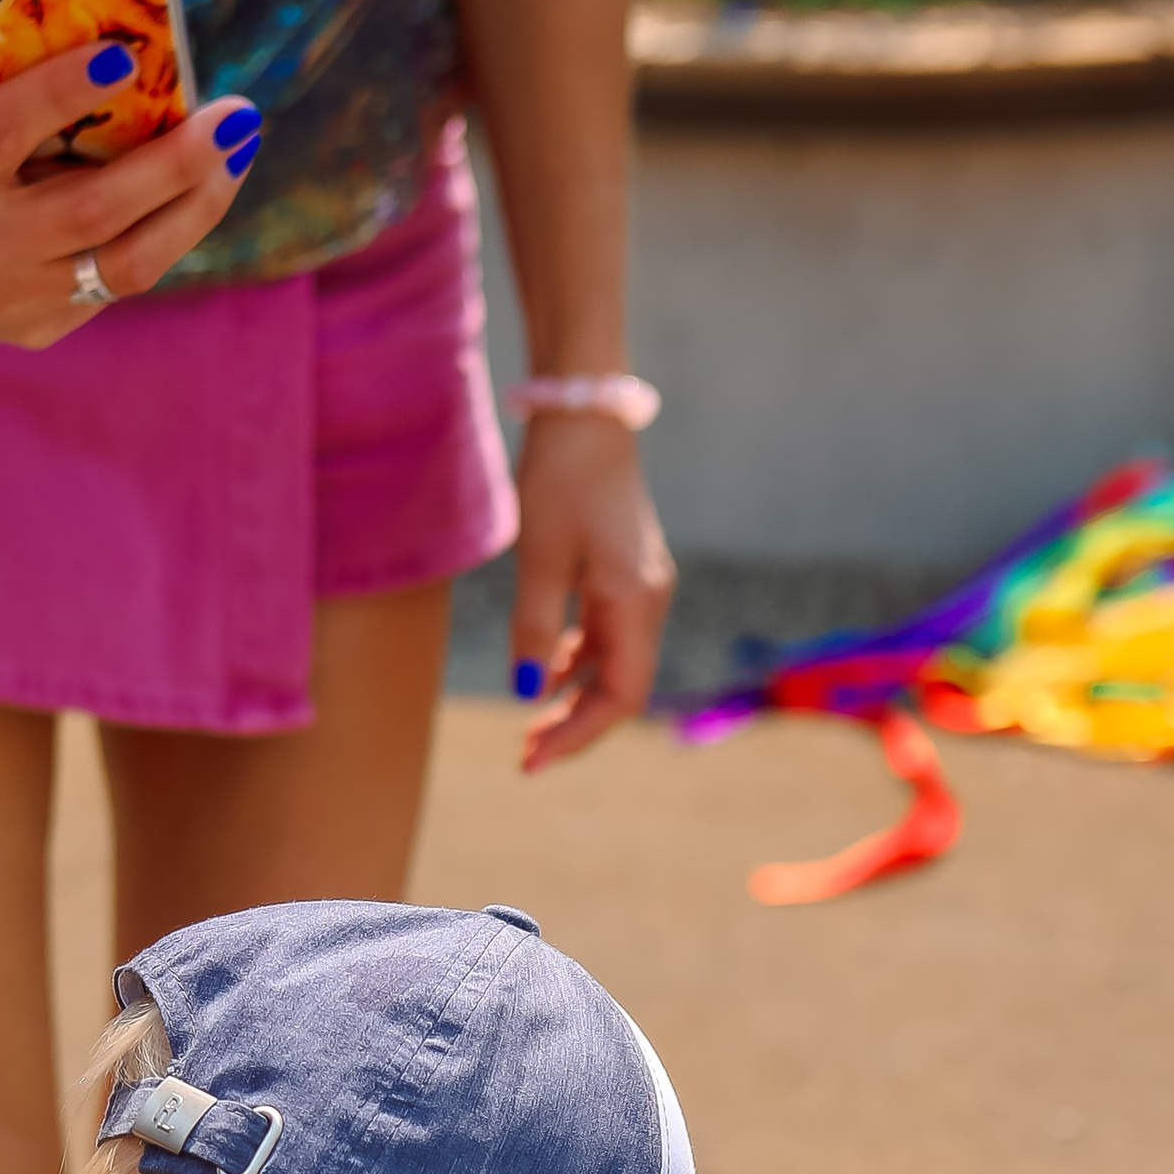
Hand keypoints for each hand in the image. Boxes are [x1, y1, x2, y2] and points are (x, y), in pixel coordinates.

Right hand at [0, 44, 260, 350]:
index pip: (2, 132)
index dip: (63, 92)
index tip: (128, 54)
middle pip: (90, 209)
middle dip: (172, 162)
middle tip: (234, 116)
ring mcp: (7, 302)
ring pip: (125, 263)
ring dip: (194, 206)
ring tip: (237, 150)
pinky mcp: (39, 330)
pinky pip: (120, 281)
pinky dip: (169, 230)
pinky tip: (201, 187)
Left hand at [509, 413, 675, 770]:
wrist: (585, 415)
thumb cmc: (561, 478)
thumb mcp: (539, 556)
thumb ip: (535, 628)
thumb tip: (527, 692)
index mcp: (635, 602)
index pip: (620, 697)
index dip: (577, 736)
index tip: (531, 759)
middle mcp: (649, 602)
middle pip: (621, 689)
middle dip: (574, 726)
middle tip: (524, 753)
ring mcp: (641, 589)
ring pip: (613, 666)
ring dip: (573, 698)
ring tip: (529, 723)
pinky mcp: (625, 576)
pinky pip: (606, 637)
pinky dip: (577, 662)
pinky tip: (544, 673)